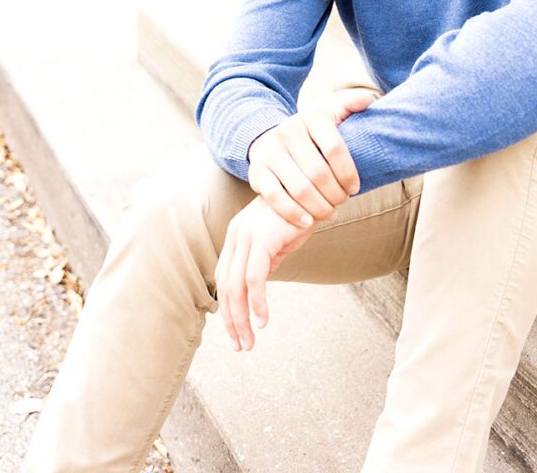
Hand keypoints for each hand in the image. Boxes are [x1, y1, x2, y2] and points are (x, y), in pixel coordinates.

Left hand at [215, 196, 313, 350]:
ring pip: (236, 287)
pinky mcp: (262, 238)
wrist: (314, 189)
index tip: (237, 334)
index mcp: (236, 237)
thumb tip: (256, 289)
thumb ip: (264, 262)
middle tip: (241, 347)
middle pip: (225, 288)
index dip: (227, 310)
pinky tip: (263, 321)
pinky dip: (257, 303)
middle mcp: (236, 235)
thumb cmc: (298, 215)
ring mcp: (247, 235)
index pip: (223, 280)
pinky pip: (254, 279)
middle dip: (232, 322)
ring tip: (249, 342)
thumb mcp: (277, 243)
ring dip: (241, 319)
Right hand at [247, 87, 374, 226]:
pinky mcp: (257, 171)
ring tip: (331, 214)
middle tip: (342, 202)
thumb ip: (350, 103)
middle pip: (318, 173)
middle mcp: (288, 131)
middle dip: (335, 194)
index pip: (335, 149)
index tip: (355, 187)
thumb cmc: (310, 130)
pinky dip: (293, 212)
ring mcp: (271, 152)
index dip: (348, 173)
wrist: (269, 136)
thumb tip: (368, 100)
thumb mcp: (329, 110)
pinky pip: (275, 197)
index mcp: (311, 116)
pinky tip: (308, 221)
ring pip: (300, 188)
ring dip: (319, 207)